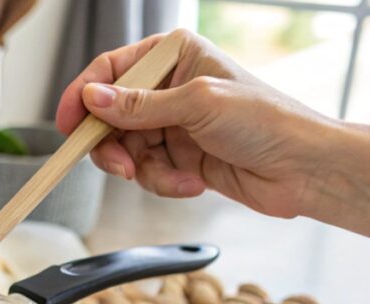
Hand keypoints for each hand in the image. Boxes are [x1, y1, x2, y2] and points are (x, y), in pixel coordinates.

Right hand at [55, 29, 332, 219]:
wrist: (303, 169)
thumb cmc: (266, 122)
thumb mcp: (197, 106)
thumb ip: (139, 106)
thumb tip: (92, 98)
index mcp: (174, 55)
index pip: (111, 70)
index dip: (83, 97)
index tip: (66, 125)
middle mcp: (169, 86)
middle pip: (111, 116)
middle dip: (114, 147)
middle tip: (121, 168)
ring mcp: (173, 123)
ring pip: (126, 150)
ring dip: (145, 171)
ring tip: (175, 177)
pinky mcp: (179, 156)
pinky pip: (148, 172)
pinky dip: (164, 182)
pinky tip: (192, 182)